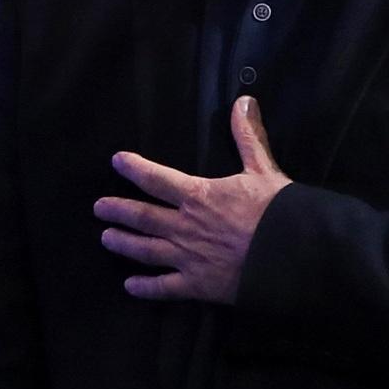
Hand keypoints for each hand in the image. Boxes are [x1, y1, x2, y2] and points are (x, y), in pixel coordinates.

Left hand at [96, 93, 289, 303]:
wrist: (290, 255)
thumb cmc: (277, 211)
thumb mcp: (263, 168)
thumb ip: (248, 136)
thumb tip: (244, 101)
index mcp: (197, 196)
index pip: (156, 179)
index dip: (134, 168)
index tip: (117, 161)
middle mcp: (184, 226)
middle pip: (142, 217)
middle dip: (118, 210)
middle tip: (98, 208)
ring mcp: (187, 258)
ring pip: (145, 250)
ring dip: (124, 243)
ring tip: (106, 238)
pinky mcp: (197, 285)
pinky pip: (165, 288)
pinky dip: (146, 288)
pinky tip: (130, 286)